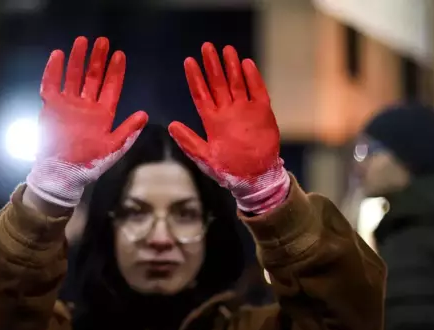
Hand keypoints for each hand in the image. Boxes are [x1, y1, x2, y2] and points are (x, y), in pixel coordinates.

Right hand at [26, 36, 147, 207]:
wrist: (63, 174)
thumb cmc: (89, 163)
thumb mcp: (113, 148)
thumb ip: (128, 131)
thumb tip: (144, 114)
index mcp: (103, 114)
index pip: (111, 88)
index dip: (115, 72)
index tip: (119, 55)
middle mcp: (87, 106)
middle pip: (93, 77)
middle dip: (98, 59)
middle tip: (103, 41)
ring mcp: (69, 105)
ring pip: (74, 76)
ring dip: (78, 59)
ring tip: (83, 41)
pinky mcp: (52, 107)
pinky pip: (51, 85)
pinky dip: (54, 70)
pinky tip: (58, 55)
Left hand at [168, 43, 288, 213]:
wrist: (254, 178)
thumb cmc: (228, 170)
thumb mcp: (204, 158)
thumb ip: (189, 142)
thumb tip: (171, 126)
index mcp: (212, 121)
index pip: (201, 94)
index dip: (195, 78)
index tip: (189, 62)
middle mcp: (227, 112)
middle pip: (218, 83)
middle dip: (212, 65)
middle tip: (206, 47)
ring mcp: (245, 110)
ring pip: (237, 83)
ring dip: (231, 67)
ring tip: (226, 50)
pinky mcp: (262, 112)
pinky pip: (257, 91)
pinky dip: (253, 78)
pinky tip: (246, 64)